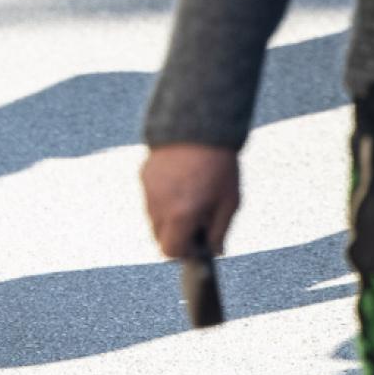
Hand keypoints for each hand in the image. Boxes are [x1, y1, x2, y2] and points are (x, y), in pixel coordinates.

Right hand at [141, 144, 240, 261]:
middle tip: (197, 220)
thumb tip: (215, 251)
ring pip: (154, 218)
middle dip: (176, 235)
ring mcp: (148, 190)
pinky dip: (163, 197)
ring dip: (169, 217)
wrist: (200, 123)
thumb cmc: (220, 164)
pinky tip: (181, 181)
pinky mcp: (144, 175)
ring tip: (190, 197)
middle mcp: (159, 206)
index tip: (198, 242)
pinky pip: (151, 197)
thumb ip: (220, 230)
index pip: (171, 251)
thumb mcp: (229, 200)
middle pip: (160, 237)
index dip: (185, 251)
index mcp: (181, 215)